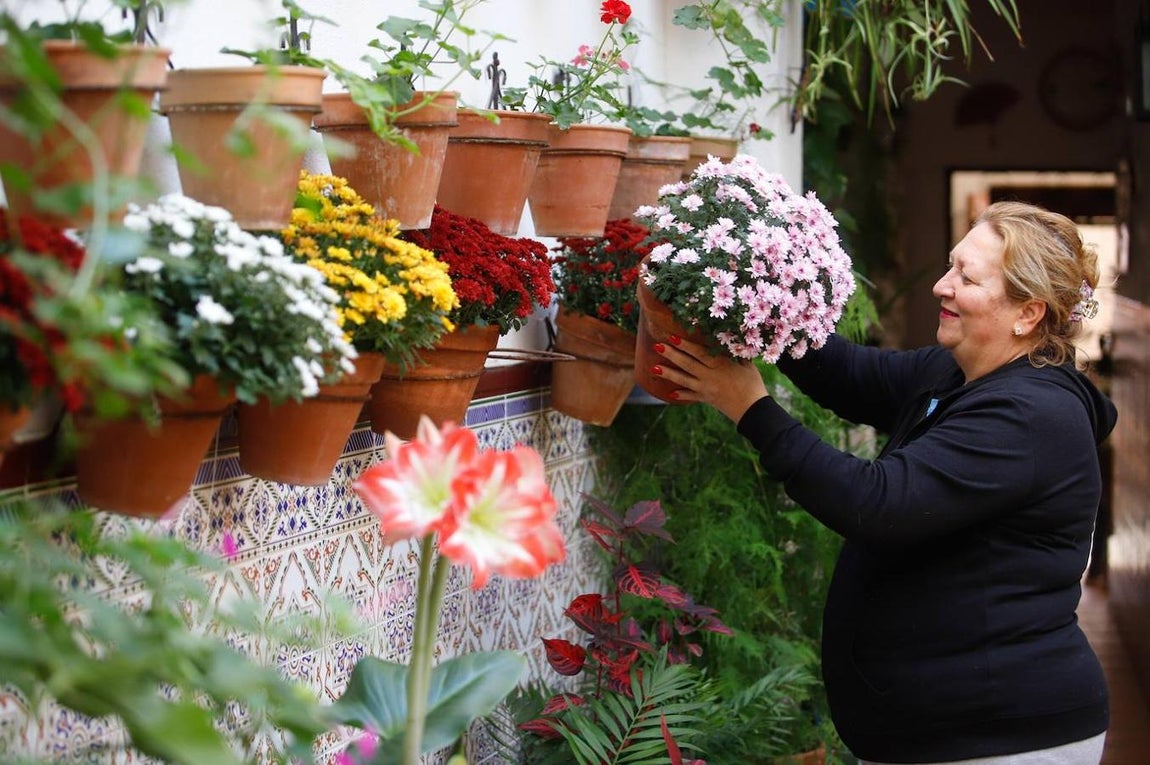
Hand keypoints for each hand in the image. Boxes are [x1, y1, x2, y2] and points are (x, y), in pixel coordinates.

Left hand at [651, 335, 768, 422]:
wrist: (754, 410)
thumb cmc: (753, 384)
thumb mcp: (746, 364)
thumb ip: (735, 352)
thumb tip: (729, 337)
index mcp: (721, 365)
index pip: (700, 352)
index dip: (686, 344)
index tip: (672, 336)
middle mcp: (710, 376)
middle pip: (687, 364)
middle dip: (671, 355)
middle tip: (657, 346)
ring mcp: (706, 388)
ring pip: (684, 380)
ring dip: (668, 374)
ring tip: (654, 368)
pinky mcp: (706, 399)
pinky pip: (690, 396)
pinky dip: (681, 395)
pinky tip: (670, 393)